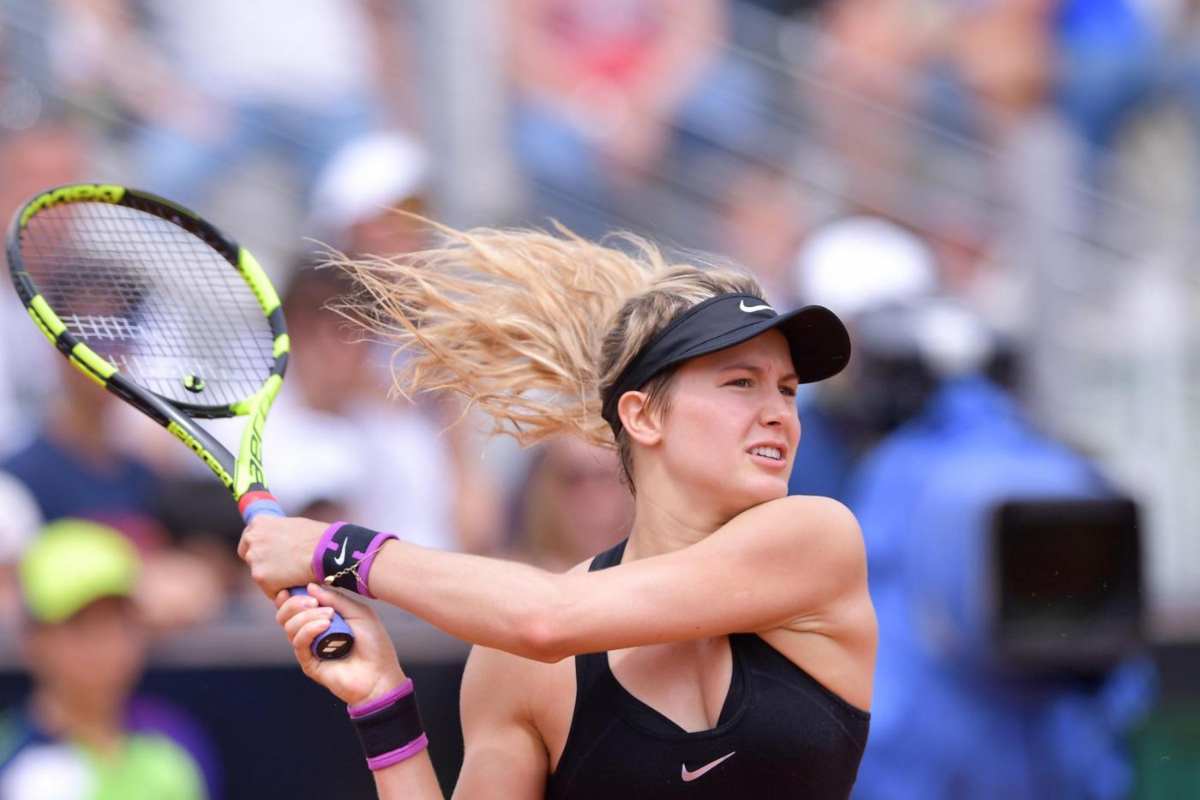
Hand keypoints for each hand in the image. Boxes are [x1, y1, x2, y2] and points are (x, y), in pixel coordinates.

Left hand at [238, 516, 325, 596]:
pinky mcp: (260, 577)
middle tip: (282, 568)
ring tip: (293, 575)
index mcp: (259, 522)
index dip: (260, 548)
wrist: (326, 550)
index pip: (249, 539)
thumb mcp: (294, 525)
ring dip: (272, 577)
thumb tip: (279, 543)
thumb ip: (279, 533)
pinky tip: (294, 584)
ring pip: (259, 574)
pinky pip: (269, 589)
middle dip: (263, 563)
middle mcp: (252, 539)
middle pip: (250, 557)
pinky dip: (280, 590)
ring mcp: (254, 559)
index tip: (268, 555)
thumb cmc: (318, 537)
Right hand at [275, 583, 406, 706]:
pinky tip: (324, 625)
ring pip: (289, 627)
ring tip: (329, 617)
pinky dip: (309, 630)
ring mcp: (309, 648)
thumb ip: (335, 599)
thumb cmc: (374, 643)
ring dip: (306, 616)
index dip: (290, 596)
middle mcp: (312, 632)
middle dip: (295, 603)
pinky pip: (299, 643)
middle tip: (314, 601)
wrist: (380, 674)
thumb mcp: (358, 613)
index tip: (291, 588)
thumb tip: (309, 587)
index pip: (295, 605)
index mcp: (322, 618)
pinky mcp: (309, 664)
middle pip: (285, 615)